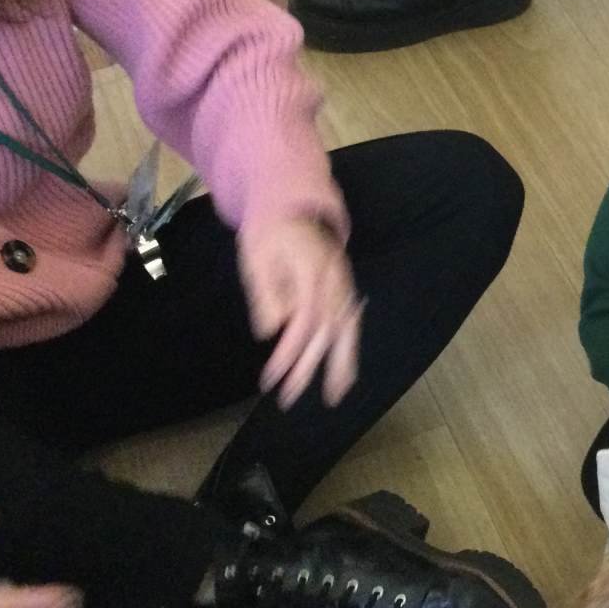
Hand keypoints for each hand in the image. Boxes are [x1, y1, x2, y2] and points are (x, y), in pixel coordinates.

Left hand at [236, 215, 361, 408]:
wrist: (297, 209)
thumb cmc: (271, 232)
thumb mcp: (256, 255)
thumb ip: (264, 292)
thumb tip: (270, 330)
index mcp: (312, 269)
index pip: (303, 318)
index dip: (289, 351)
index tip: (271, 377)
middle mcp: (335, 280)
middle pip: (325, 330)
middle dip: (307, 367)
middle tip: (288, 398)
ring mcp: (344, 287)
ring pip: (346, 330)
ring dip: (341, 366)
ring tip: (334, 397)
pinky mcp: (346, 293)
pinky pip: (352, 325)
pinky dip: (350, 351)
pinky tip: (346, 375)